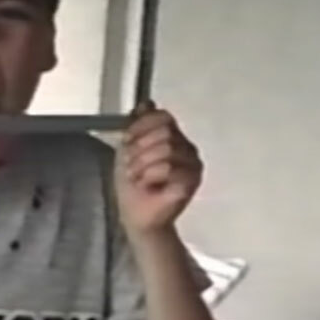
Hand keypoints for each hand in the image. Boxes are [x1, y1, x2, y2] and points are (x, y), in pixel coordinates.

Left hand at [115, 101, 202, 235]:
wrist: (137, 216)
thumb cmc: (135, 187)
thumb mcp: (127, 149)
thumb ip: (136, 125)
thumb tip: (146, 102)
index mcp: (173, 137)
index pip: (161, 116)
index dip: (139, 128)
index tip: (127, 144)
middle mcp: (187, 148)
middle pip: (164, 132)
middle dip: (140, 150)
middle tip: (133, 168)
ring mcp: (192, 165)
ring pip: (166, 150)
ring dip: (143, 166)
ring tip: (140, 179)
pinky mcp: (192, 182)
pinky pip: (169, 169)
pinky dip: (151, 179)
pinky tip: (150, 187)